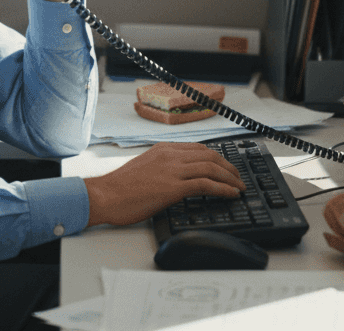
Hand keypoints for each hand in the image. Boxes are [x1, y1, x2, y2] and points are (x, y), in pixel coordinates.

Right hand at [82, 143, 245, 226]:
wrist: (105, 195)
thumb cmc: (119, 188)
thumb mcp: (144, 168)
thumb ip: (162, 168)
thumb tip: (176, 178)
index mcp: (163, 149)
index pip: (198, 148)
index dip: (217, 157)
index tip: (225, 166)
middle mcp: (170, 155)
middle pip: (209, 155)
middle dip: (228, 166)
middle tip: (238, 177)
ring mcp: (172, 170)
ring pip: (211, 167)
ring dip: (230, 177)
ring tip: (239, 186)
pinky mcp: (173, 187)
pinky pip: (206, 184)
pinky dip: (223, 188)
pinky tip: (231, 194)